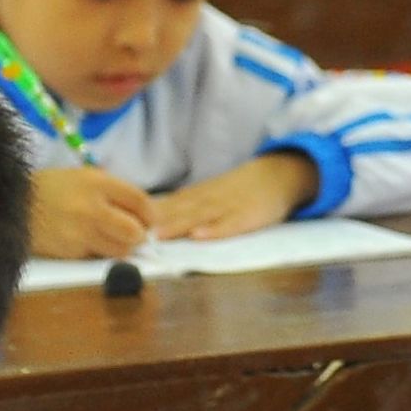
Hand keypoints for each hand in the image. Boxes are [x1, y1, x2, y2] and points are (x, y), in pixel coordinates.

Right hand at [31, 164, 154, 258]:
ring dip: (122, 247)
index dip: (150, 214)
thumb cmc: (50, 189)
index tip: (150, 220)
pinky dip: (99, 253)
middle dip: (139, 234)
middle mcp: (92, 207)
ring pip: (120, 249)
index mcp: (97, 183)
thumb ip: (110, 191)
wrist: (12, 205)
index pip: (138, 200)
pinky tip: (87, 242)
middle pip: (134, 230)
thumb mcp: (81, 177)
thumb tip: (140, 212)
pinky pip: (97, 257)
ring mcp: (81, 232)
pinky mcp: (70, 251)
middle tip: (135, 234)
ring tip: (111, 239)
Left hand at [151, 152, 317, 240]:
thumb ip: (189, 201)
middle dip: (159, 221)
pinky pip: (232, 224)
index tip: (129, 221)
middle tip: (135, 231)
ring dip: (180, 226)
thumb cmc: (245, 187)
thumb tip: (156, 211)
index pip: (173, 203)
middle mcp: (212, 198)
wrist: (281, 174)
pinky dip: (216, 230)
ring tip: (160, 236)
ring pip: (202, 216)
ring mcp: (231, 206)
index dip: (151, 213)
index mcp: (203, 193)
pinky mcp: (250, 216)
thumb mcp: (215, 189)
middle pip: (182, 210)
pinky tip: (200, 236)